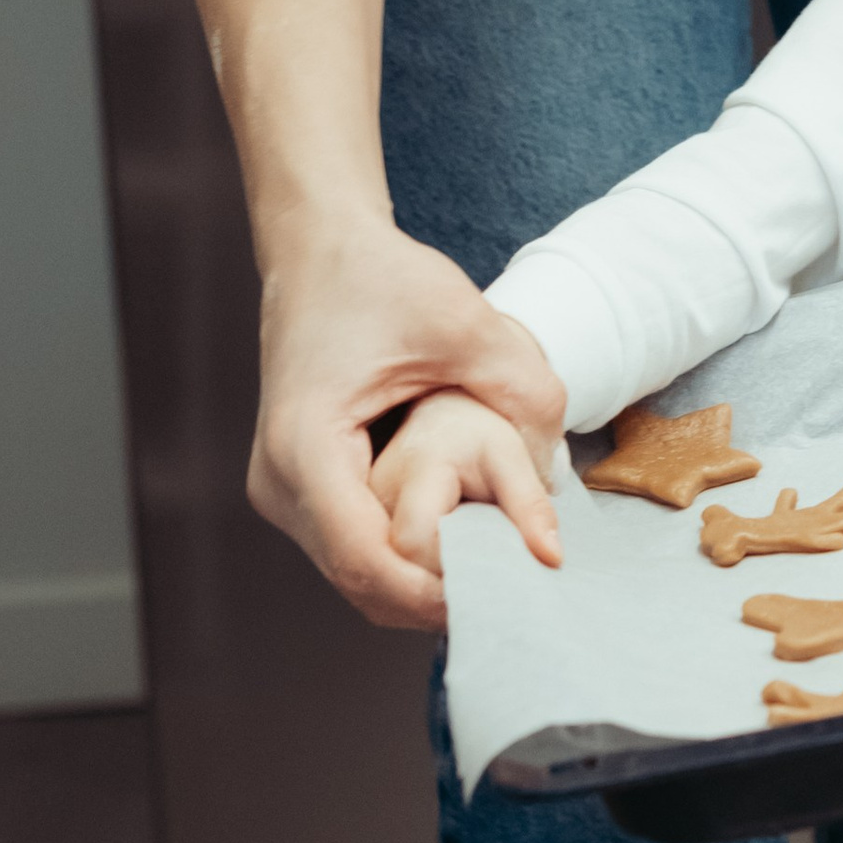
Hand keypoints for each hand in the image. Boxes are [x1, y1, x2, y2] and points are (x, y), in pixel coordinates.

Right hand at [249, 215, 568, 630]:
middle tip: (518, 588)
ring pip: (357, 572)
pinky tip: (466, 538)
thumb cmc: (379, 276)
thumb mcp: (466, 325)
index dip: (439, 590)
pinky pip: (354, 545)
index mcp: (305, 446)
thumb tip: (562, 478)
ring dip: (424, 579)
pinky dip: (407, 555)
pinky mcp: (300, 487)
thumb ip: (524, 393)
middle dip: (439, 593)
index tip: (508, 588)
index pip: (368, 560)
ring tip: (501, 566)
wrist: (318, 248)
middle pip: (362, 580)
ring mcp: (282, 490)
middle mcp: (279, 482)